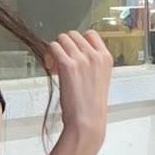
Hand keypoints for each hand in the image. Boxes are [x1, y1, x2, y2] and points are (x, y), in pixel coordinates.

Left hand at [43, 30, 112, 150]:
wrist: (87, 121)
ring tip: (54, 66)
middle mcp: (95, 55)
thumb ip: (91, 64)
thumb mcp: (98, 79)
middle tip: (60, 61)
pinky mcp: (67, 65)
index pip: (90, 34)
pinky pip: (53, 47)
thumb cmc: (90, 107)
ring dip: (55, 49)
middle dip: (64, 45)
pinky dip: (48, 55)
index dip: (78, 41)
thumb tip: (74, 56)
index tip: (72, 53)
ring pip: (62, 39)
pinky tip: (51, 68)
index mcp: (106, 57)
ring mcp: (82, 59)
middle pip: (73, 35)